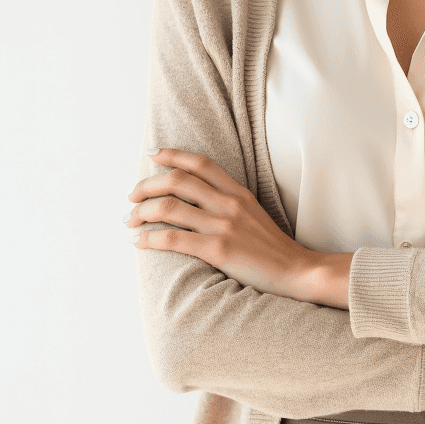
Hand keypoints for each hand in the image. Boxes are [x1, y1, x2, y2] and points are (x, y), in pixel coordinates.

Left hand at [126, 147, 314, 299]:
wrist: (295, 270)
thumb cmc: (270, 246)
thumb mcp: (252, 213)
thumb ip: (227, 201)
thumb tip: (194, 199)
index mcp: (237, 191)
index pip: (200, 163)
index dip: (173, 154)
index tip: (152, 153)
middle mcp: (229, 203)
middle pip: (177, 180)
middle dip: (146, 185)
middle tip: (131, 196)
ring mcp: (224, 225)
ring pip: (169, 207)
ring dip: (141, 211)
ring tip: (130, 220)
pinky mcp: (218, 250)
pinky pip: (174, 238)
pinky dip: (150, 238)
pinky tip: (139, 241)